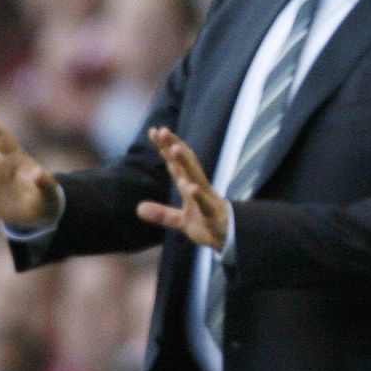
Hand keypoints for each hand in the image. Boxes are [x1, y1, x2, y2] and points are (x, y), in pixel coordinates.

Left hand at [135, 127, 228, 248]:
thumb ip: (162, 214)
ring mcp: (207, 199)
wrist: (231, 240)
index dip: (165, 147)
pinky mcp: (212, 215)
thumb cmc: (208, 226)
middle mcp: (199, 187)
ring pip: (195, 177)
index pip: (175, 163)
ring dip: (185, 162)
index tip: (154, 130)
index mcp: (190, 187)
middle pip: (185, 163)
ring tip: (174, 148)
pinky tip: (191, 187)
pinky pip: (205, 204)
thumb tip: (139, 209)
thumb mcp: (181, 222)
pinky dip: (198, 196)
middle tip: (162, 130)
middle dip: (174, 146)